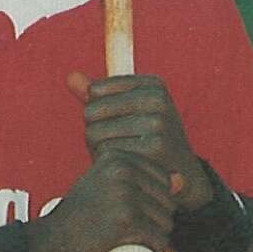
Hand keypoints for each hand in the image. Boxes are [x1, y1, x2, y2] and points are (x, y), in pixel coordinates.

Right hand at [27, 150, 176, 251]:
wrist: (53, 239)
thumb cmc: (82, 213)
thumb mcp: (106, 184)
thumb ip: (136, 175)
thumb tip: (181, 179)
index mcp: (117, 156)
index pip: (161, 177)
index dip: (157, 199)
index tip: (138, 213)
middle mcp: (121, 170)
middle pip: (166, 199)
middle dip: (161, 219)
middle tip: (140, 233)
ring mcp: (124, 194)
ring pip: (165, 220)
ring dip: (160, 237)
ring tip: (141, 243)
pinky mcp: (126, 219)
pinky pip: (157, 237)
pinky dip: (157, 250)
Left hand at [67, 71, 212, 211]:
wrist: (181, 174)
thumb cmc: (146, 139)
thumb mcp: (126, 112)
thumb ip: (97, 96)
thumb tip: (70, 77)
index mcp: (151, 84)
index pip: (95, 90)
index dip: (97, 110)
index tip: (117, 123)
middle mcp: (157, 98)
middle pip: (92, 111)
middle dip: (95, 130)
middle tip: (115, 143)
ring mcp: (158, 122)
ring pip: (95, 133)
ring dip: (99, 149)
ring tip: (121, 154)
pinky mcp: (156, 147)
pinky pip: (107, 152)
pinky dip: (107, 162)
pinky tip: (124, 165)